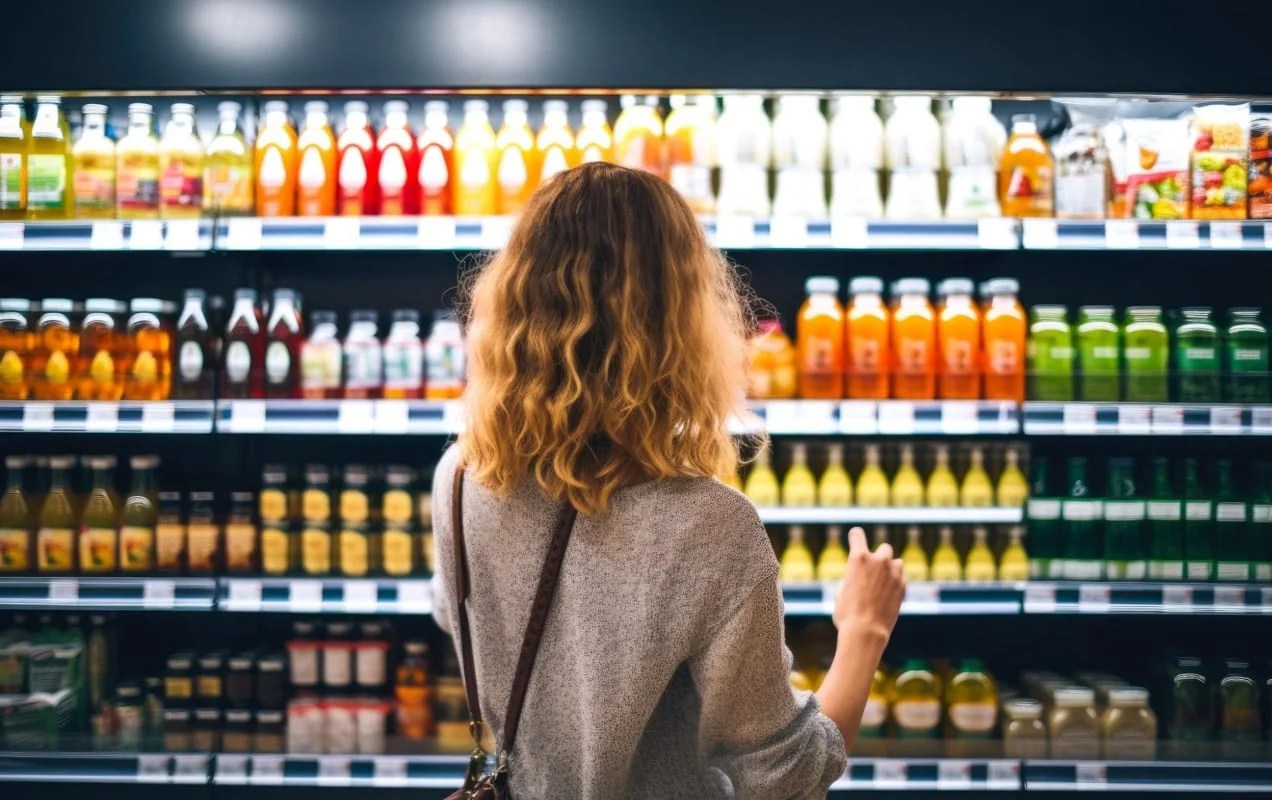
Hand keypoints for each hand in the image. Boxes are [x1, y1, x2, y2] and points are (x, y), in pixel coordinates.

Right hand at [830, 527, 904, 643]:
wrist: (866, 632)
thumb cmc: (847, 614)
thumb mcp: (841, 591)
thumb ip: (851, 576)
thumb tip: (858, 576)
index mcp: (858, 558)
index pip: (857, 534)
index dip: (855, 537)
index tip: (855, 540)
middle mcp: (878, 560)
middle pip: (883, 548)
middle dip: (879, 557)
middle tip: (873, 572)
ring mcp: (894, 572)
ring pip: (896, 562)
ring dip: (890, 569)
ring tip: (883, 584)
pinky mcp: (903, 585)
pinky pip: (901, 576)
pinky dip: (896, 582)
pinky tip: (888, 595)